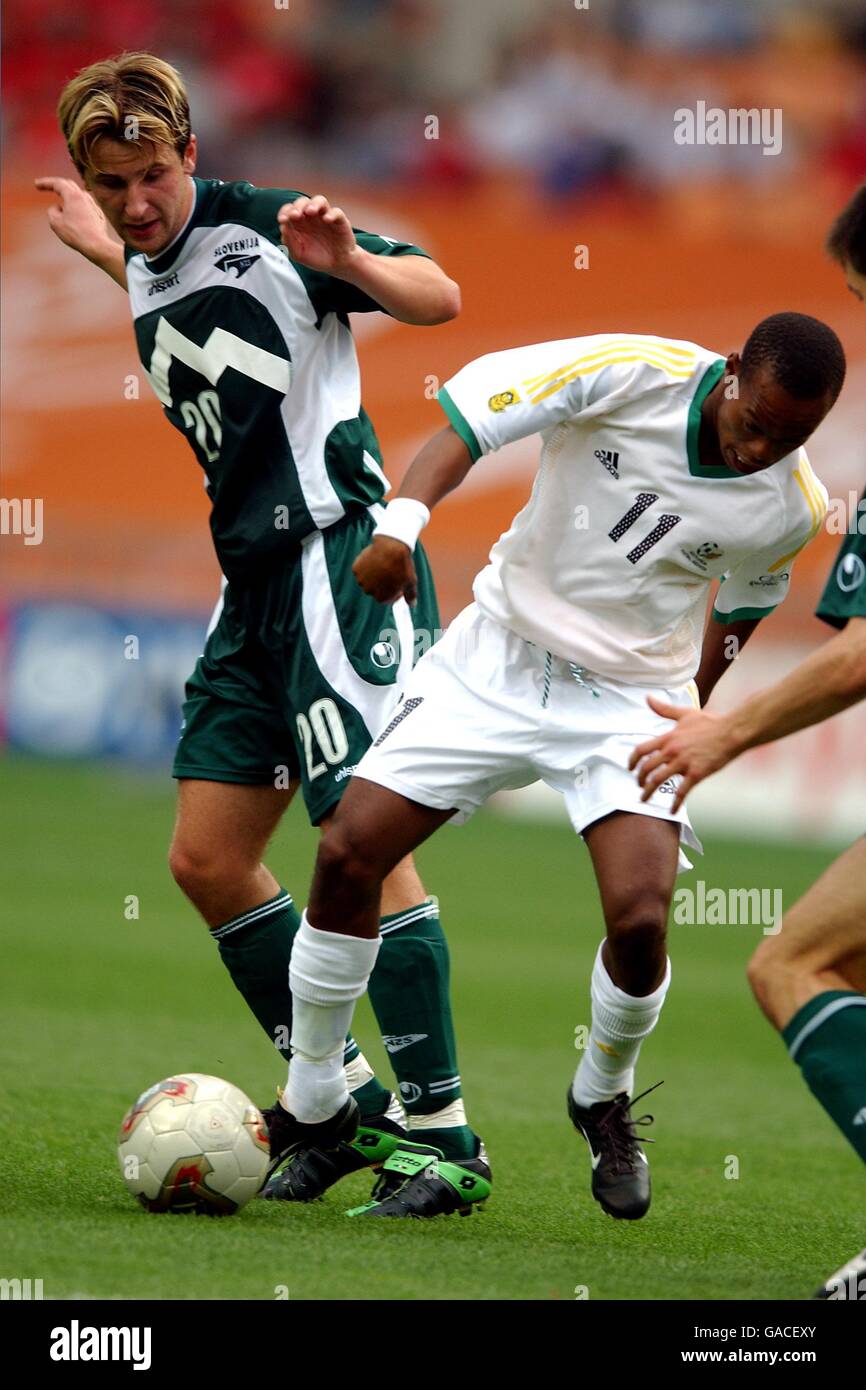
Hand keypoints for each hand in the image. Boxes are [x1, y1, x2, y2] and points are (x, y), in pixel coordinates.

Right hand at [34, 176, 115, 262]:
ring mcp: (94, 206)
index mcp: (73, 195)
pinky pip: (85, 207)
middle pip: (69, 185)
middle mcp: (85, 197)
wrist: (97, 246)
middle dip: (56, 185)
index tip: (36, 184)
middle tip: (46, 187)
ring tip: (61, 200)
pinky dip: (76, 207)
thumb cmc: (75, 234)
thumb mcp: (55, 222)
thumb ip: (52, 211)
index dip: (45, 183)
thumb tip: (58, 208)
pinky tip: (74, 214)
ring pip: (78, 196)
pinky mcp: (98, 216)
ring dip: (68, 196)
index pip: (57, 183)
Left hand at [277, 194, 358, 272]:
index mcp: (299, 222)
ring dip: (314, 204)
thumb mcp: (298, 254)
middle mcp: (311, 216)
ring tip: (310, 212)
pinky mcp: (339, 221)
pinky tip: (327, 219)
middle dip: (298, 206)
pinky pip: (336, 212)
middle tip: (295, 215)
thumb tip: (283, 227)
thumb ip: (289, 241)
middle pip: (303, 202)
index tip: (282, 220)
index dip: (285, 212)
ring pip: (320, 200)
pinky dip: (332, 214)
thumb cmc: (315, 257)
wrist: (336, 266)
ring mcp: (325, 216)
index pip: (289, 210)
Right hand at [353, 536, 417, 604]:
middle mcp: (369, 591)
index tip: (398, 582)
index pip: (386, 598)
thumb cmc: (402, 566)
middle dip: (382, 583)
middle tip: (390, 572)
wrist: (391, 547)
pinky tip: (375, 559)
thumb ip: (410, 595)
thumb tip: (412, 604)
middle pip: (375, 589)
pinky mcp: (356, 568)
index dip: (394, 590)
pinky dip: (366, 565)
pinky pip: (360, 569)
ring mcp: (361, 580)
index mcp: (382, 598)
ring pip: (367, 579)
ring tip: (382, 564)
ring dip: (373, 574)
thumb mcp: (410, 582)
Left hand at [629, 696, 733, 813]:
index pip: (642, 750)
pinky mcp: (696, 774)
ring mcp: (683, 763)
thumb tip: (648, 698)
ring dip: (648, 792)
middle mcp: (672, 751)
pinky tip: (672, 811)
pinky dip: (674, 803)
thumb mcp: (685, 713)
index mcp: (668, 738)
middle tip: (640, 786)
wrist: (732, 732)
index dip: (632, 761)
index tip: (630, 768)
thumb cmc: (710, 722)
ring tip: (645, 799)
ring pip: (658, 780)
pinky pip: (681, 792)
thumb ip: (665, 709)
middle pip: (647, 768)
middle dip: (640, 779)